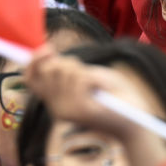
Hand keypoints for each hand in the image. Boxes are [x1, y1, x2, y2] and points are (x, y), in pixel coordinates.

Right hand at [24, 46, 158, 141]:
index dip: (34, 60)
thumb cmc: (113, 94)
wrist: (135, 118)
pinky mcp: (81, 111)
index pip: (30, 78)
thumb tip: (47, 52)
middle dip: (68, 61)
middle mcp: (56, 108)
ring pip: (65, 71)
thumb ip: (67, 68)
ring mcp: (67, 111)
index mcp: (55, 100)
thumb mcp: (88, 75)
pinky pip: (80, 79)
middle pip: (48, 69)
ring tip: (98, 84)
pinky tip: (103, 88)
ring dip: (85, 70)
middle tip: (86, 72)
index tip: (48, 47)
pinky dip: (95, 78)